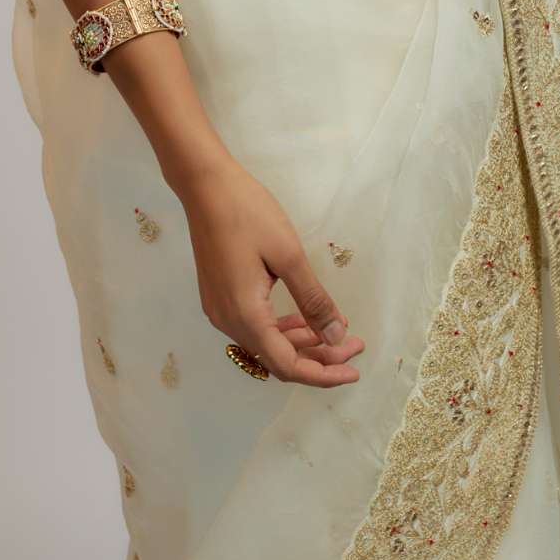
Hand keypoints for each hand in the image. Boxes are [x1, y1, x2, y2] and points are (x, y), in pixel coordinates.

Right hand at [174, 152, 363, 388]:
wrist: (205, 185)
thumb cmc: (248, 213)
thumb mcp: (288, 255)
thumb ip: (312, 300)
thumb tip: (336, 337)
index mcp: (245, 315)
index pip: (287, 365)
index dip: (323, 374)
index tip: (354, 373)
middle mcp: (228, 322)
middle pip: (277, 358)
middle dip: (318, 358)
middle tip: (354, 345)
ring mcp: (220, 310)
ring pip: (266, 344)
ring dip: (301, 343)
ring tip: (335, 330)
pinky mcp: (219, 297)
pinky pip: (255, 327)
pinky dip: (281, 329)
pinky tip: (302, 318)